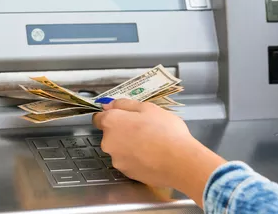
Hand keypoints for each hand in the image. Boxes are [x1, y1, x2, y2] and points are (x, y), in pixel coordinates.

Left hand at [92, 99, 225, 206]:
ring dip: (129, 145)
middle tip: (143, 128)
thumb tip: (109, 105)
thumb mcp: (148, 108)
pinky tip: (152, 156)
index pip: (98, 118)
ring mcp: (116, 159)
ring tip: (150, 143)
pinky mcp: (126, 173)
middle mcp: (108, 142)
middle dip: (122, 131)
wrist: (179, 162)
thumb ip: (125, 104)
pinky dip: (136, 158)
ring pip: (119, 149)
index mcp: (111, 122)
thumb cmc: (165, 130)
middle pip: (110, 134)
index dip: (110, 115)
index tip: (122, 116)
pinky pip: (128, 162)